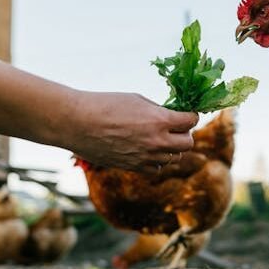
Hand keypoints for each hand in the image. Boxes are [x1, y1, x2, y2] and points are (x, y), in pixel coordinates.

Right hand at [67, 91, 198, 170]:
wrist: (77, 122)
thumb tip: (173, 116)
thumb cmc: (105, 104)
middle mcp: (157, 142)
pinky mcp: (134, 167)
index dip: (190, 116)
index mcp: (160, 120)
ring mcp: (146, 157)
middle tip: (176, 128)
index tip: (186, 114)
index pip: (191, 121)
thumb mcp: (138, 100)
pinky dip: (157, 160)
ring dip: (171, 148)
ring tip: (159, 138)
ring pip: (174, 158)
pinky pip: (157, 168)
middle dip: (184, 134)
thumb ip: (159, 111)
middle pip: (188, 143)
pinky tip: (148, 150)